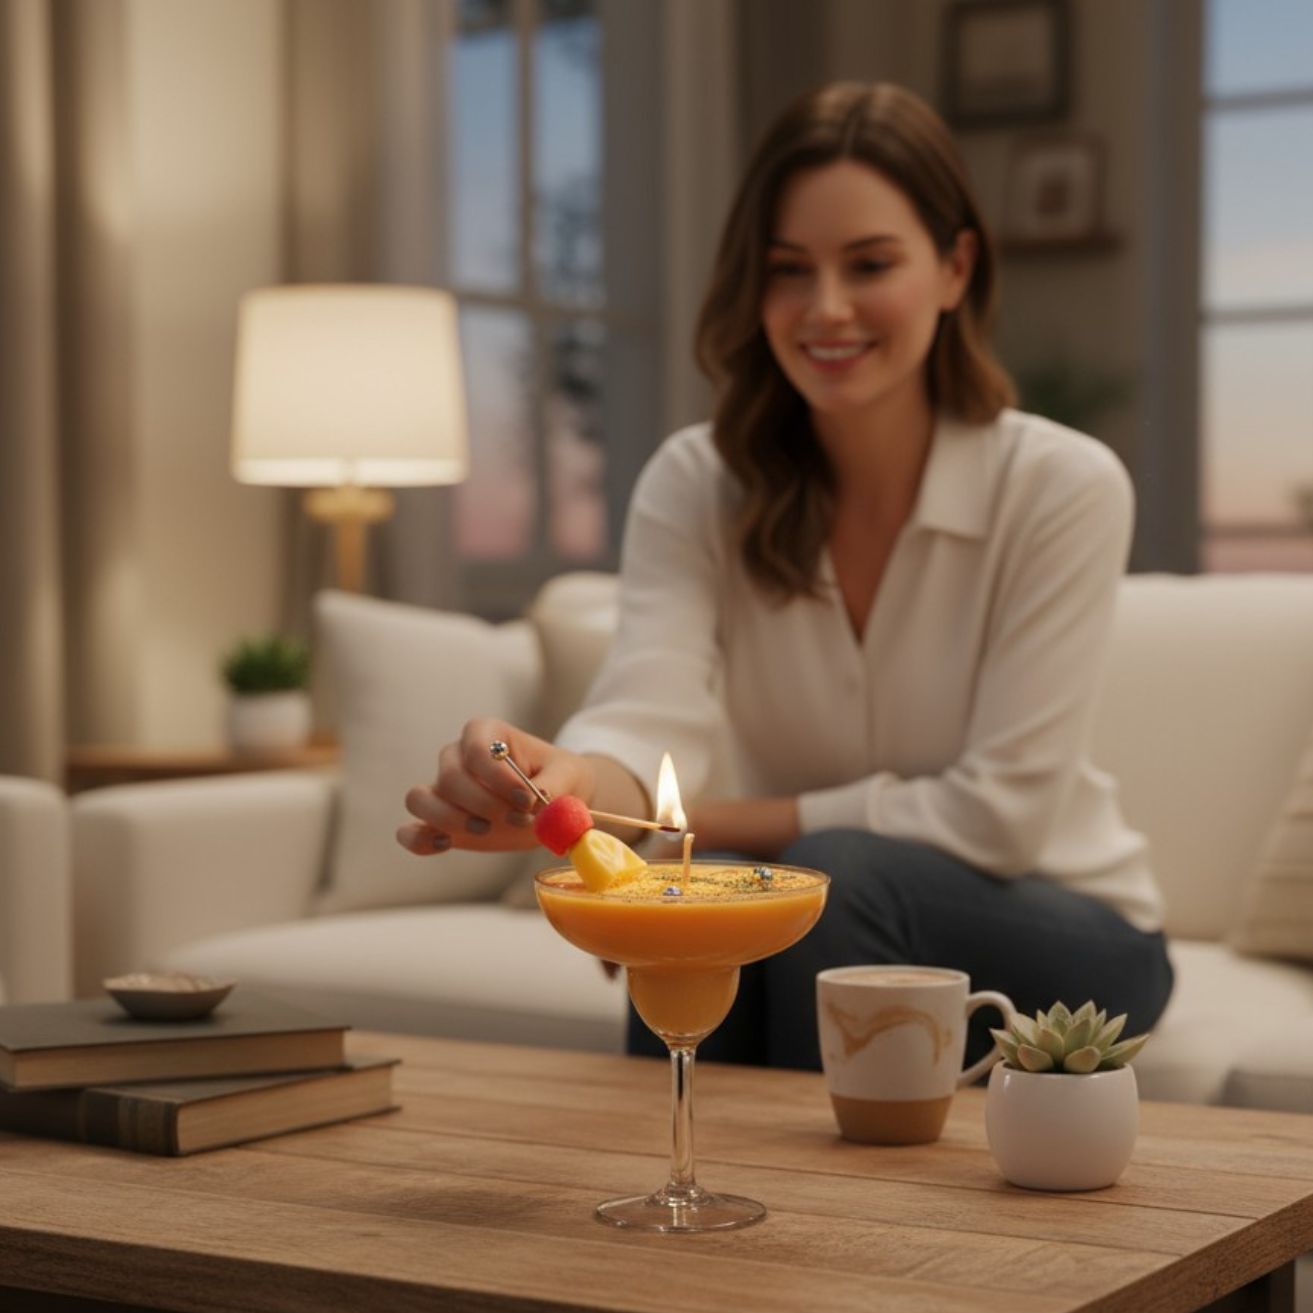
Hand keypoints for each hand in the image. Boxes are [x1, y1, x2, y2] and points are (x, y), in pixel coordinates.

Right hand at [397, 718, 596, 856]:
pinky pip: (410, 831)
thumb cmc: (561, 779)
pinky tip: (446, 844)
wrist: (555, 803)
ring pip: (419, 799)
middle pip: (449, 777)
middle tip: (519, 819)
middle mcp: (457, 757)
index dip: (498, 777)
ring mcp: (444, 790)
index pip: (476, 748)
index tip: (526, 799)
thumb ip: (555, 786)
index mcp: (487, 734)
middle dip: (483, 803)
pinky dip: (420, 840)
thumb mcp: (569, 777)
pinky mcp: (440, 823)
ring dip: (450, 818)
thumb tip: (539, 799)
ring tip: (486, 830)